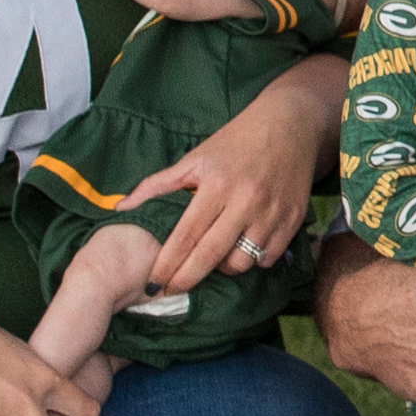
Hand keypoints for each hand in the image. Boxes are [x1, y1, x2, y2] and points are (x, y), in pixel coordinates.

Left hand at [121, 63, 335, 283]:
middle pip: (211, 255)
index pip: (185, 236)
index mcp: (217, 184)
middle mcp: (246, 201)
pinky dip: (253, 261)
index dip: (167, 265)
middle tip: (170, 291)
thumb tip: (121, 208)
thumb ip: (157, 184)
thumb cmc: (235, 140)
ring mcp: (273, 212)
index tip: (153, 283)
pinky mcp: (294, 219)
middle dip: (186, 279)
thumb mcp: (195, 157)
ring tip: (213, 261)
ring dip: (223, 269)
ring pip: (243, 262)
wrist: (290, 123)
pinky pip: (268, 257)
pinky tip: (242, 250)